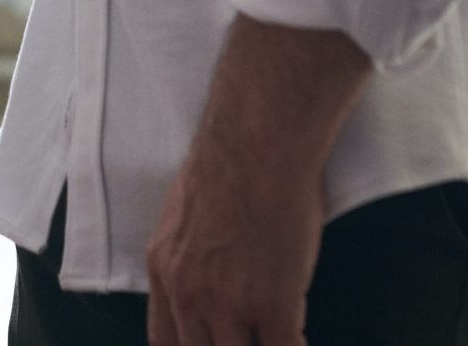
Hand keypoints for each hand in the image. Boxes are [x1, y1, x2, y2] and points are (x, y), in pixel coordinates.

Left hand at [144, 137, 321, 345]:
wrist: (259, 142)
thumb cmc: (231, 164)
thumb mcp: (184, 216)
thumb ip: (188, 256)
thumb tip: (208, 274)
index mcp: (165, 270)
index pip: (164, 342)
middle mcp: (188, 294)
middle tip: (249, 336)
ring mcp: (229, 303)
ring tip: (276, 335)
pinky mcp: (273, 304)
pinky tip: (302, 339)